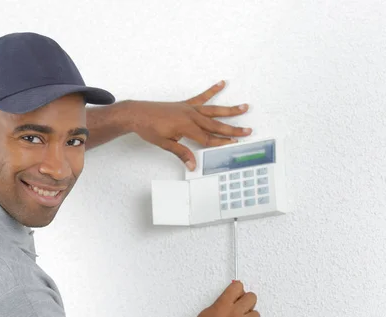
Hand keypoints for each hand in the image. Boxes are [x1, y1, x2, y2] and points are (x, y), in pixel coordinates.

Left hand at [131, 81, 251, 170]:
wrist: (137, 114)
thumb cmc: (149, 129)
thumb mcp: (164, 144)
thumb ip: (181, 152)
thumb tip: (192, 164)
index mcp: (186, 127)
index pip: (207, 138)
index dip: (221, 142)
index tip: (233, 144)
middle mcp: (190, 116)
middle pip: (215, 124)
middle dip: (232, 129)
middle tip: (248, 131)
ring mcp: (188, 108)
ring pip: (213, 110)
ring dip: (229, 110)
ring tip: (244, 107)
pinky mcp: (184, 104)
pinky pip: (201, 97)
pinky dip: (212, 90)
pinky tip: (221, 84)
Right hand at [181, 281, 259, 316]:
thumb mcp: (206, 313)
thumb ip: (220, 304)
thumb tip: (229, 300)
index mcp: (223, 305)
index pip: (237, 287)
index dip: (237, 288)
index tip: (236, 292)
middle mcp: (235, 314)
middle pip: (252, 297)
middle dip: (247, 300)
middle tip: (241, 305)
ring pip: (256, 314)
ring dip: (249, 316)